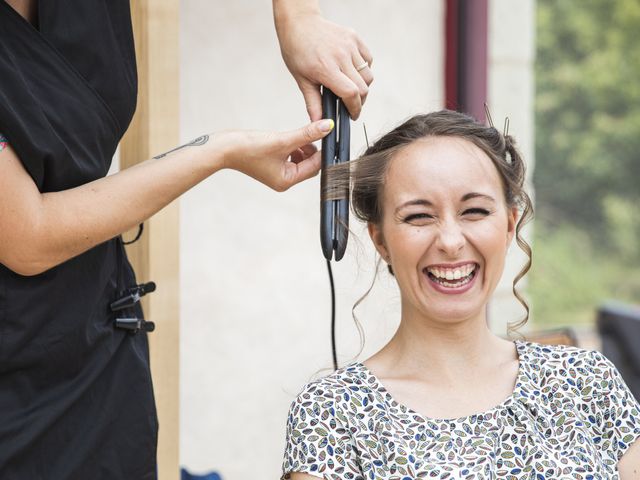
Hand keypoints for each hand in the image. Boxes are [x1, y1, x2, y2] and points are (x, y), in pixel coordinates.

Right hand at [219, 119, 333, 191]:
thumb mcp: (283, 140)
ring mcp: (278, 173)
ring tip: (294, 136)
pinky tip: (286, 138)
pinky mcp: (272, 165)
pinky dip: (293, 146)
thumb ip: (307, 134)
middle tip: (309, 133)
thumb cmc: (249, 148)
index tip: (324, 133)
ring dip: (302, 146)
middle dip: (311, 149)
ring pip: (301, 159)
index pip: (315, 167)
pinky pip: (290, 156)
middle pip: (310, 164)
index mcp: (287, 180)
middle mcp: (284, 180)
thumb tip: (327, 127)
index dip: (321, 150)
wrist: (223, 148)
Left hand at [274, 8, 372, 120]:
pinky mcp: (354, 38)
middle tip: (350, 105)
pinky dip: (363, 70)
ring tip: (349, 87)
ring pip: (368, 75)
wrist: (300, 23)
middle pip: (363, 87)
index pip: (350, 93)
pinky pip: (368, 60)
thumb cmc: (297, 50)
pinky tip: (351, 72)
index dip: (354, 109)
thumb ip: (313, 103)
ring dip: (362, 86)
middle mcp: (340, 55)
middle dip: (359, 101)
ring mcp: (349, 45)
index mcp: (325, 68)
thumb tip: (318, 123)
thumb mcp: (301, 79)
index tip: (352, 115)